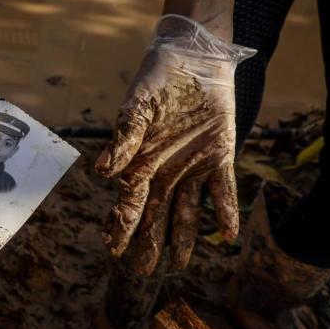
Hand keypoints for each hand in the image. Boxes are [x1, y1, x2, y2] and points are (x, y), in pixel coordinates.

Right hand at [95, 15, 255, 274]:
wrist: (194, 57)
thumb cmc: (158, 79)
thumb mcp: (137, 106)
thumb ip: (124, 138)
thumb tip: (103, 173)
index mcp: (141, 160)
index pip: (128, 201)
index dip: (121, 225)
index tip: (113, 248)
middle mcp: (165, 170)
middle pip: (155, 215)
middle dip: (148, 243)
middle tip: (143, 271)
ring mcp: (192, 167)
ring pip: (186, 211)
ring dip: (182, 238)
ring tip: (178, 265)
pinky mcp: (219, 157)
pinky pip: (222, 191)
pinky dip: (224, 213)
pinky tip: (226, 236)